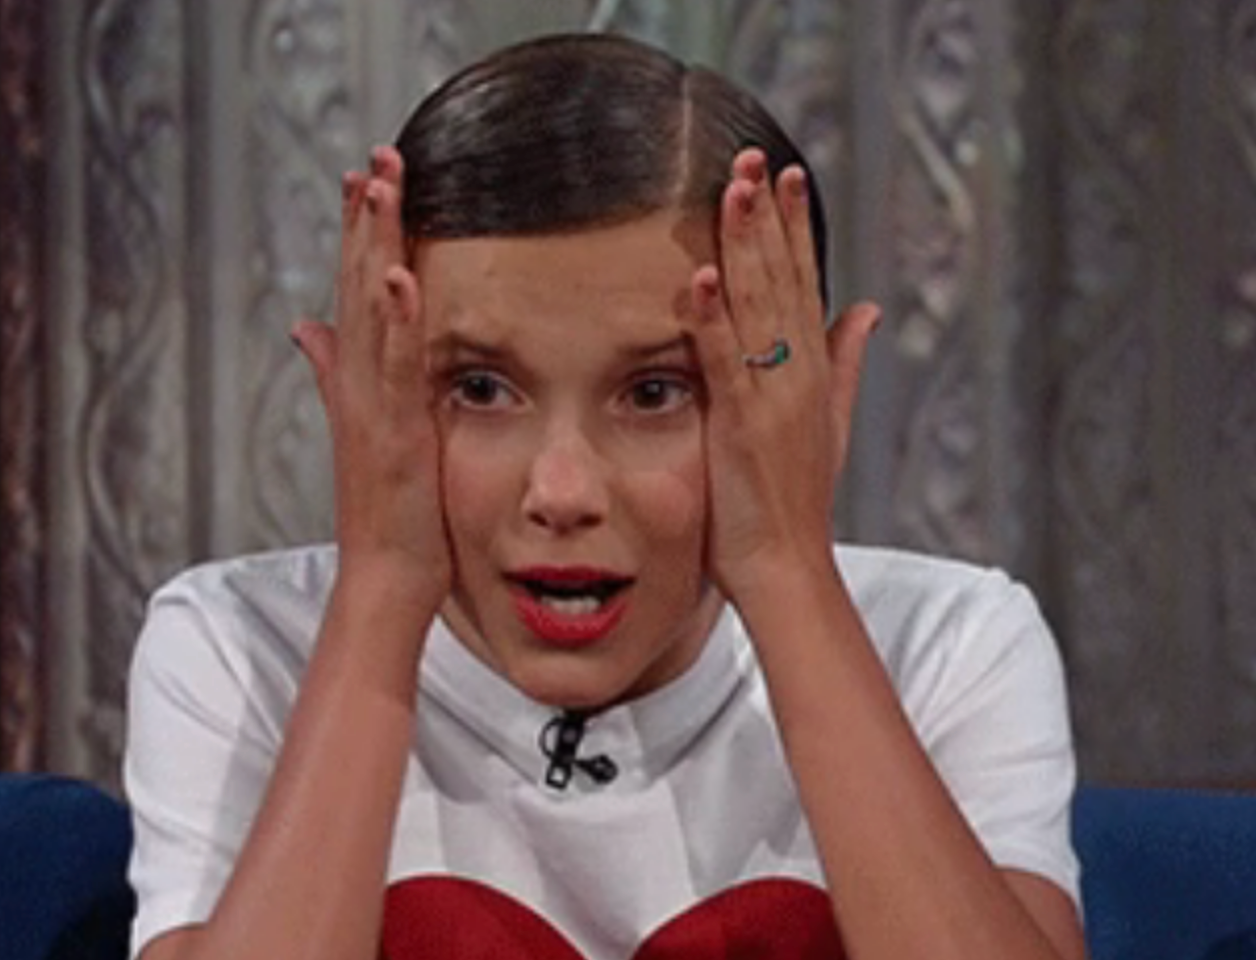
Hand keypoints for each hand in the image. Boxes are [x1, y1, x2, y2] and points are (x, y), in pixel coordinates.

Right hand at [291, 146, 451, 604]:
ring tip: (382, 186)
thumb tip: (306, 327)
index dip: (359, 235)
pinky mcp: (394, 432)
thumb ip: (337, 374)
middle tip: (378, 156)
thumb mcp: (366, 429)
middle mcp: (359, 385)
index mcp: (359, 382)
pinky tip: (400, 274)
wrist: (385, 577)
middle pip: (358, 286)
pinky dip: (396, 319)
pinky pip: (396, 367)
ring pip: (371, 313)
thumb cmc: (389, 512)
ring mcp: (372, 406)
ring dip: (376, 247)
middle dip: (368, 220)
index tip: (366, 179)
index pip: (355, 292)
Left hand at [689, 148, 879, 603]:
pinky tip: (701, 279)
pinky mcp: (740, 425)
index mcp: (813, 372)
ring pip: (758, 308)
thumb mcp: (829, 422)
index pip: (804, 284)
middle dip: (768, 217)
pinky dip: (713, 320)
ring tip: (732, 191)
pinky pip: (725, 362)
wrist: (789, 566)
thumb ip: (845, 362)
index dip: (794, 228)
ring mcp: (772, 398)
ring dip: (744, 247)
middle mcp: (798, 376)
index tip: (786, 175)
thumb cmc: (798, 501)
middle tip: (755, 156)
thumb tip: (868, 308)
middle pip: (783, 281)